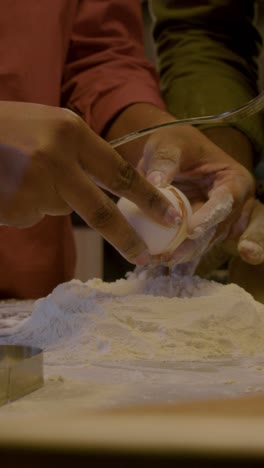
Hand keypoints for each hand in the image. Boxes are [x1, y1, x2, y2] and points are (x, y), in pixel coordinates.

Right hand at [0, 101, 179, 265]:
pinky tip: (5, 184)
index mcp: (69, 132)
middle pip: (100, 211)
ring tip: (16, 173)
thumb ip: (74, 150)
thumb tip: (101, 183)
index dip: (147, 197)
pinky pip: (30, 214)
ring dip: (42, 198)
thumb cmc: (2, 128)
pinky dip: (21, 205)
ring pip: (56, 209)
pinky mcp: (16, 208)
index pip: (118, 173)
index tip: (169, 215)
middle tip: (144, 257)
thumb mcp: (44, 125)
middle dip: (125, 237)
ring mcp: (34, 187)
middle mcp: (57, 159)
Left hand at [138, 124, 255, 265]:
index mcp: (234, 181)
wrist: (171, 154)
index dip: (210, 216)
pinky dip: (179, 253)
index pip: (227, 201)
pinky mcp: (204, 232)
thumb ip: (165, 159)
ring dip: (184, 254)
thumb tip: (156, 181)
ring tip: (159, 260)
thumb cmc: (175, 143)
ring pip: (206, 243)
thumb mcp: (170, 144)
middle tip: (171, 256)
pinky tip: (160, 261)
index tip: (192, 230)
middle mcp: (234, 205)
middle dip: (195, 245)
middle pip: (219, 229)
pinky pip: (195, 246)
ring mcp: (221, 221)